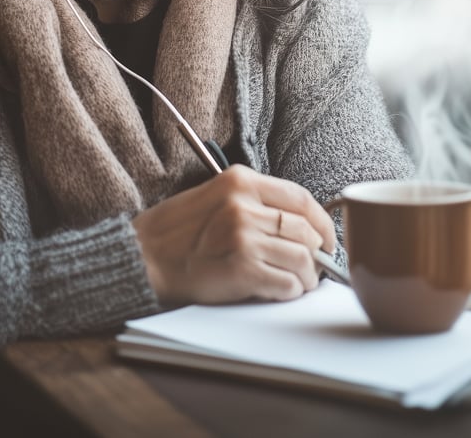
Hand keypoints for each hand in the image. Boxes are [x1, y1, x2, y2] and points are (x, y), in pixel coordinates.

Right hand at [132, 165, 335, 305]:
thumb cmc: (179, 230)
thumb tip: (300, 224)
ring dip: (308, 276)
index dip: (323, 221)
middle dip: (318, 253)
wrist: (144, 256)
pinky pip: (286, 282)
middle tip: (316, 266)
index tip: (326, 238)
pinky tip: (283, 290)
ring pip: (302, 257)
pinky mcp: (241, 268)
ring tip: (300, 282)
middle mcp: (244, 205)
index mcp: (241, 181)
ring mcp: (243, 237)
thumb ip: (255, 202)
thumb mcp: (217, 197)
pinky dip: (292, 290)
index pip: (301, 197)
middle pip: (306, 229)